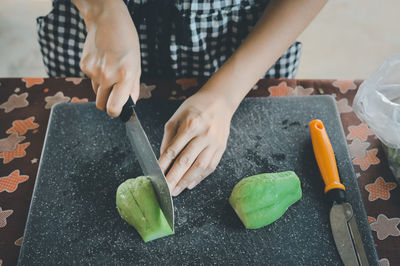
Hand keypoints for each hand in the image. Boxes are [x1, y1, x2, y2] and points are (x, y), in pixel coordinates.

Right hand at [78, 0, 140, 116]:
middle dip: (108, 103)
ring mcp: (93, 71)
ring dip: (103, 89)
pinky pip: (90, 80)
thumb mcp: (137, 64)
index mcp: (125, 76)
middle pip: (102, 105)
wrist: (106, 20)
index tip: (117, 111)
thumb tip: (130, 104)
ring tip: (110, 72)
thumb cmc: (126, 42)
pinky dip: (96, 76)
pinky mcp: (83, 66)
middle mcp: (107, 75)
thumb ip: (133, 87)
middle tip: (114, 93)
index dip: (115, 113)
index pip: (114, 108)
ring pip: (96, 93)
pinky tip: (102, 63)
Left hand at [158, 91, 233, 195]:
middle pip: (186, 161)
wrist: (220, 101)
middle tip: (166, 190)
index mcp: (191, 124)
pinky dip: (199, 177)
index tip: (157, 176)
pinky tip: (190, 184)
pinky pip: (210, 166)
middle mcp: (204, 134)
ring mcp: (215, 143)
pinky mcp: (221, 148)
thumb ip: (169, 138)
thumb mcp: (177, 117)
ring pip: (200, 167)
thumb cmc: (195, 108)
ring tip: (176, 190)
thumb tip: (163, 159)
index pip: (174, 149)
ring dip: (186, 181)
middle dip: (174, 178)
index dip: (164, 165)